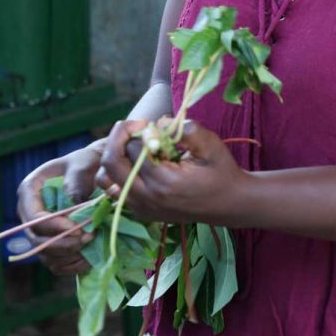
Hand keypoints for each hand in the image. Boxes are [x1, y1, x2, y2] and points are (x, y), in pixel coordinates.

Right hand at [17, 143, 108, 275]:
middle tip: (88, 238)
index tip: (75, 229)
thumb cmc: (87, 164)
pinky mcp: (50, 243)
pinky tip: (88, 257)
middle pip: (37, 239)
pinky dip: (70, 265)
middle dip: (62, 243)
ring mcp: (39, 230)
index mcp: (30, 189)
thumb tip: (75, 206)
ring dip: (68, 255)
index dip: (52, 226)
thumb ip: (77, 182)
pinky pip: (55, 264)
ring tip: (91, 244)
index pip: (33, 215)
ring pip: (45, 255)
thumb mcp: (83, 165)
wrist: (95, 171)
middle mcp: (28, 213)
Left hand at [96, 119, 247, 224]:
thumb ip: (186, 129)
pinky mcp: (141, 212)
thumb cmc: (221, 171)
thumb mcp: (211, 144)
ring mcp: (141, 208)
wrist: (230, 204)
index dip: (139, 130)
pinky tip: (137, 163)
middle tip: (136, 127)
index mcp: (163, 182)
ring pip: (105, 179)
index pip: (131, 148)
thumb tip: (158, 124)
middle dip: (118, 137)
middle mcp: (147, 198)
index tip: (153, 125)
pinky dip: (118, 173)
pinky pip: (114, 190)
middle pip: (110, 163)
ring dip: (114, 157)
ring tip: (133, 146)